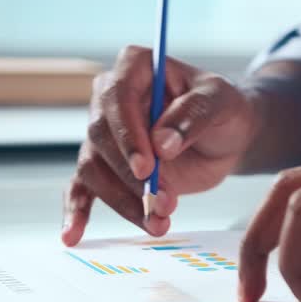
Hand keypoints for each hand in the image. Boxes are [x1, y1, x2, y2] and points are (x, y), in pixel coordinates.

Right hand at [61, 46, 258, 244]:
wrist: (228, 136)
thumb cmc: (223, 107)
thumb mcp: (221, 101)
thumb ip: (194, 114)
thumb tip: (161, 144)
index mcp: (136, 66)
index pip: (117, 96)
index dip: (127, 133)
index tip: (148, 166)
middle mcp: (111, 97)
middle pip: (101, 137)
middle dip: (131, 176)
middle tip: (162, 202)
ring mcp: (107, 134)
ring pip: (94, 168)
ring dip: (123, 200)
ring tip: (159, 222)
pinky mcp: (108, 166)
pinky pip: (83, 187)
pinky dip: (77, 211)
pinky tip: (72, 234)